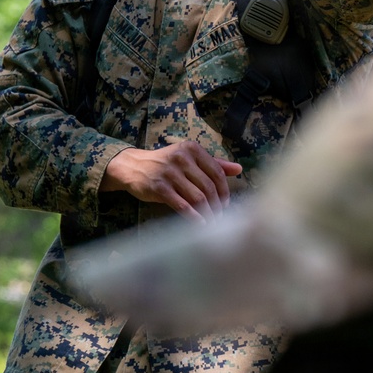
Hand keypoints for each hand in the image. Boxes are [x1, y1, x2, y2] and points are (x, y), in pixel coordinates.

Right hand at [101, 141, 241, 221]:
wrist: (133, 167)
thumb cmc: (165, 164)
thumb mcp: (188, 158)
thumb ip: (213, 163)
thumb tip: (239, 169)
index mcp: (192, 149)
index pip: (217, 172)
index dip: (225, 191)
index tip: (226, 203)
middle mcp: (182, 159)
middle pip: (209, 187)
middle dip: (217, 205)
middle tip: (220, 217)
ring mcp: (170, 173)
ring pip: (197, 198)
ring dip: (208, 213)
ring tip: (212, 222)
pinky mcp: (160, 188)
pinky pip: (182, 205)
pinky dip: (194, 217)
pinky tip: (200, 223)